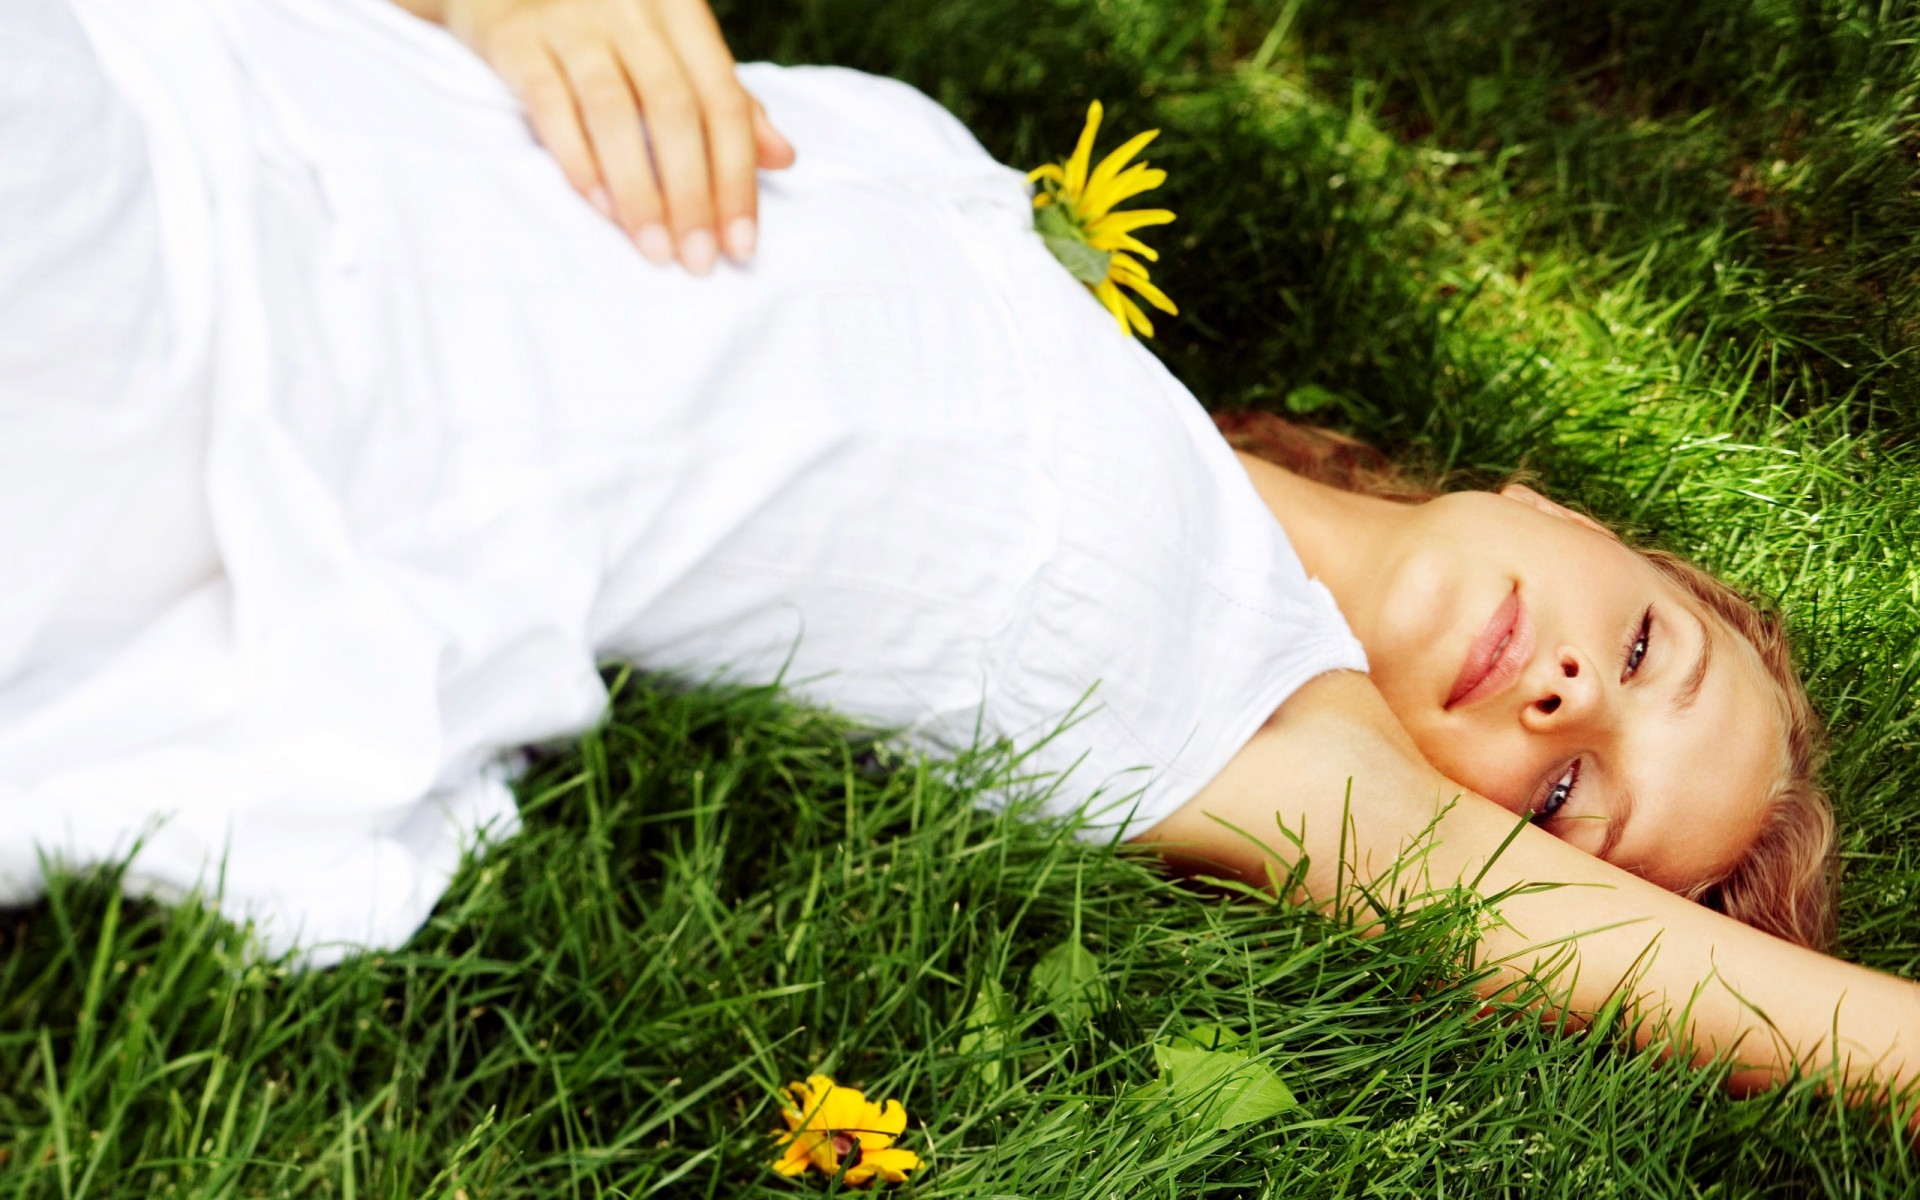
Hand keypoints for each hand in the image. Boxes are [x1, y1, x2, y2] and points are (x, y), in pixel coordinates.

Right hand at [408, 0, 796, 271]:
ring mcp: (571, 18)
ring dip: (640, 191)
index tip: (740, 245)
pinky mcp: (516, 38)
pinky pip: (551, 104)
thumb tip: (783, 157)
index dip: (737, 179)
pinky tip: (602, 209)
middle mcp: (631, 7)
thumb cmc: (604, 25)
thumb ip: (723, 98)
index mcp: (681, 10)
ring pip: (614, 111)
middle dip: (692, 195)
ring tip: (655, 250)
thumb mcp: (672, 48)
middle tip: (698, 260)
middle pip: (674, 109)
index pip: (724, 102)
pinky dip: (579, 160)